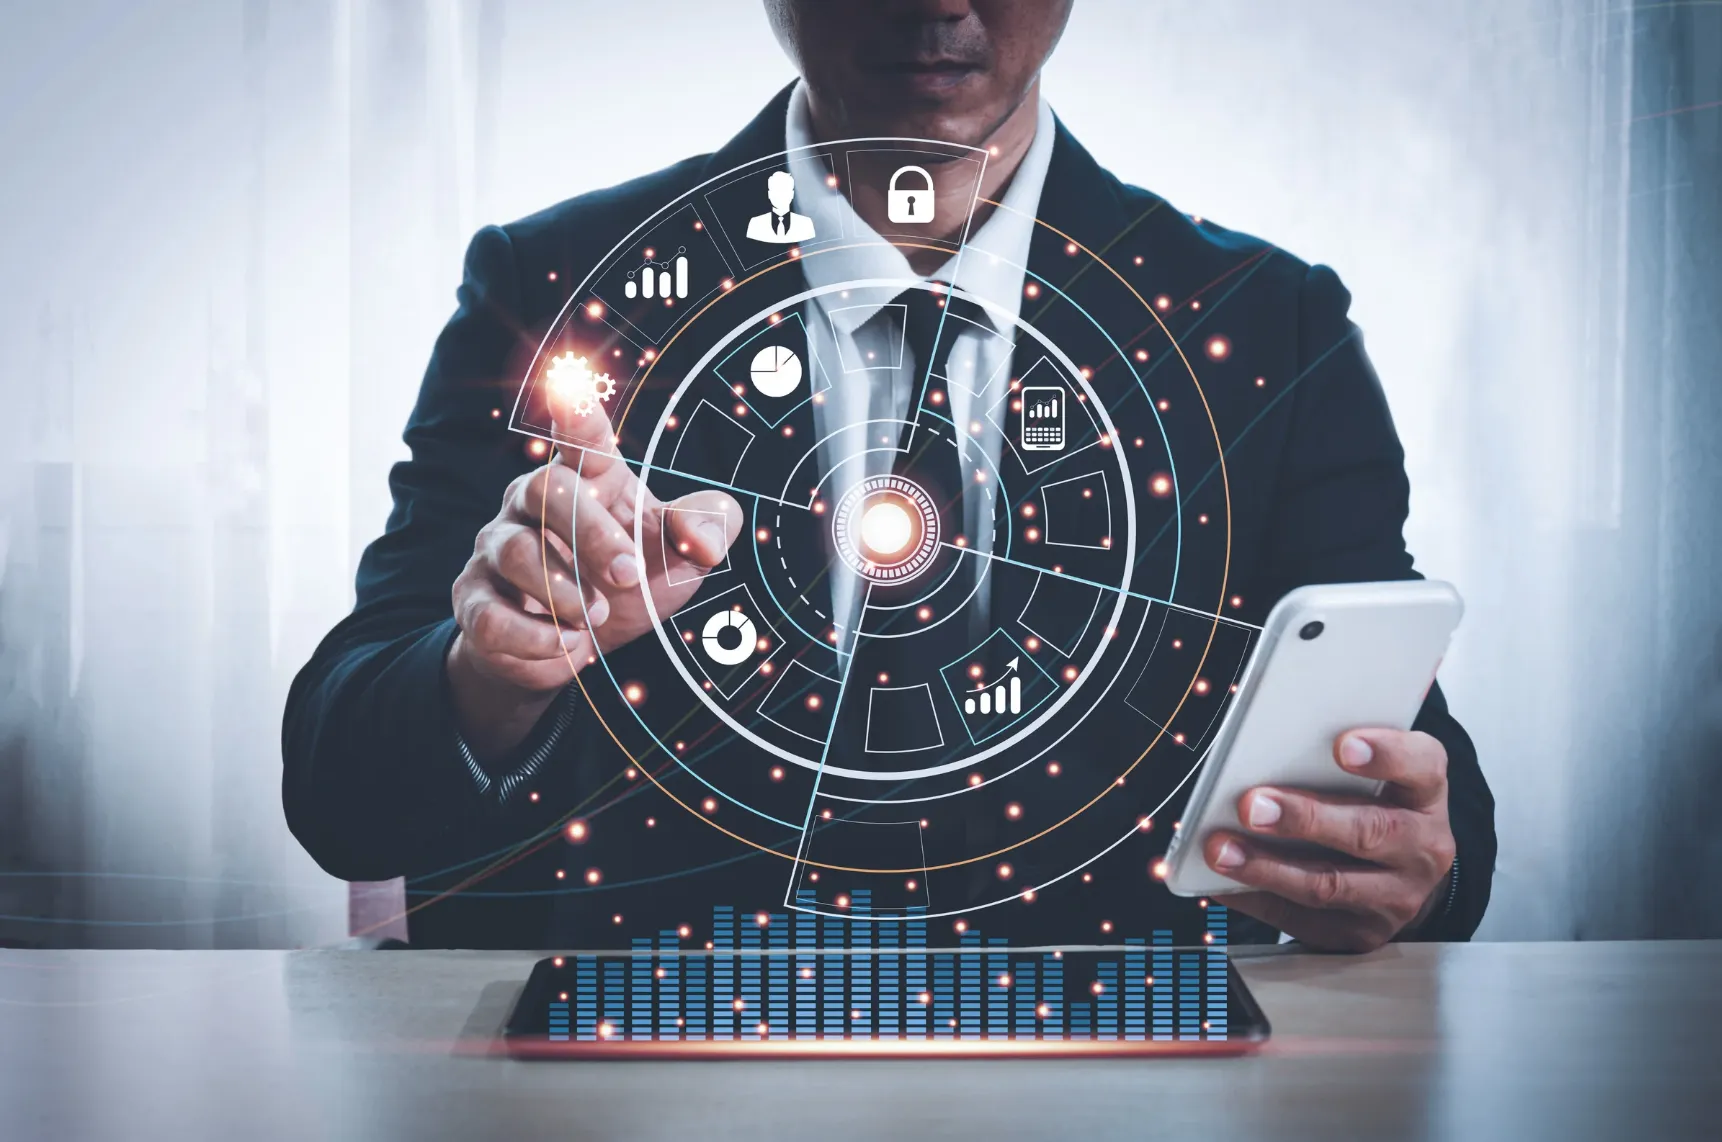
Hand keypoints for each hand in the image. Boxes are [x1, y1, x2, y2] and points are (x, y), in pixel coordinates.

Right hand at [446, 392, 740, 756]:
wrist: (576, 648)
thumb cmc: (629, 580)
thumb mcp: (680, 557)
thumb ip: (706, 531)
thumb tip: (706, 537)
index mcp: (589, 476)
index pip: (581, 434)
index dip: (576, 411)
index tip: (569, 382)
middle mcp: (532, 499)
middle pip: (547, 488)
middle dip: (591, 535)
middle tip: (627, 576)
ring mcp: (496, 545)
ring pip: (514, 553)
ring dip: (564, 595)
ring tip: (598, 621)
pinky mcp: (473, 599)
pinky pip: (490, 618)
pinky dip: (535, 642)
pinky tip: (569, 650)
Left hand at [1203, 728, 1456, 951]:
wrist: (1403, 875)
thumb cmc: (1377, 807)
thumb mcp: (1377, 776)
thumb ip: (1334, 760)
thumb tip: (1263, 750)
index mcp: (1425, 794)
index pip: (1421, 766)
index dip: (1385, 755)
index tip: (1342, 746)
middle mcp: (1421, 847)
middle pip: (1368, 832)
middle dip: (1304, 818)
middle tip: (1252, 805)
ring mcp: (1396, 897)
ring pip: (1329, 884)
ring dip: (1266, 867)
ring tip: (1222, 849)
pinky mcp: (1362, 932)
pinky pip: (1302, 919)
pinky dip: (1256, 898)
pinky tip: (1223, 883)